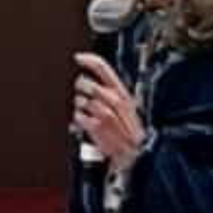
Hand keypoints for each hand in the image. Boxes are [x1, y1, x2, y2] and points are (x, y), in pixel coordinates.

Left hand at [72, 53, 143, 168]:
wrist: (134, 155)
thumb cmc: (126, 132)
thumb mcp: (124, 109)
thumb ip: (108, 93)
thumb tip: (87, 78)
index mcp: (123, 94)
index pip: (104, 68)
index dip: (88, 60)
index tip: (77, 57)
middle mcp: (115, 101)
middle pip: (88, 84)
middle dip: (80, 87)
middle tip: (80, 92)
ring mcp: (106, 114)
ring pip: (81, 100)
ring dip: (79, 104)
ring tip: (84, 111)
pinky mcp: (96, 127)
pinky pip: (78, 116)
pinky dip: (77, 119)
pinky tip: (82, 122)